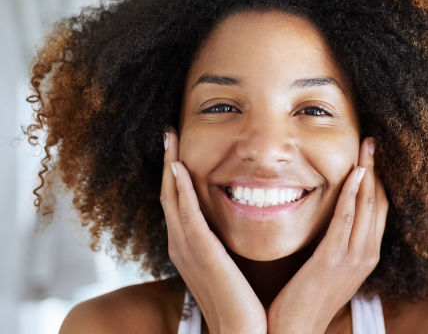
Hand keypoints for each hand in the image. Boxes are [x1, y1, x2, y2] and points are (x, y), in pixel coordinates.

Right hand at [160, 128, 266, 333]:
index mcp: (189, 247)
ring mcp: (187, 249)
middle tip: (168, 133)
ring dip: (170, 166)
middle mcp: (181, 245)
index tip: (178, 147)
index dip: (174, 172)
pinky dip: (180, 191)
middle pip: (168, 194)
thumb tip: (241, 222)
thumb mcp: (230, 265)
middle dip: (167, 162)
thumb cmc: (241, 302)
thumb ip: (226, 244)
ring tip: (170, 139)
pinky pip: (187, 215)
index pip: (177, 201)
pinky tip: (179, 169)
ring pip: (172, 198)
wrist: (242, 331)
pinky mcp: (200, 253)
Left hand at [267, 137, 388, 332]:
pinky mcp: (333, 259)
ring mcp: (354, 258)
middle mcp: (367, 255)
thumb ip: (337, 243)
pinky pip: (347, 219)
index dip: (378, 180)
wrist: (297, 330)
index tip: (372, 156)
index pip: (380, 210)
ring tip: (367, 147)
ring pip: (368, 206)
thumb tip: (332, 220)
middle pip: (380, 202)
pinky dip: (353, 193)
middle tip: (372, 142)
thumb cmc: (306, 299)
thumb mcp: (330, 268)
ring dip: (368, 172)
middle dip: (377, 169)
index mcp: (368, 256)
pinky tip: (354, 173)